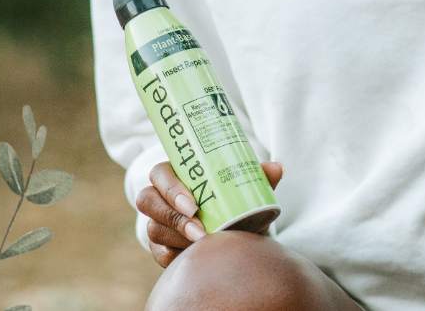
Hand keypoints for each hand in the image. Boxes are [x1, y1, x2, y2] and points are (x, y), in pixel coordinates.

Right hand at [135, 159, 283, 267]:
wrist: (235, 237)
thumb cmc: (234, 206)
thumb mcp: (244, 193)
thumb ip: (257, 179)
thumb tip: (277, 168)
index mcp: (175, 175)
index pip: (160, 174)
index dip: (170, 188)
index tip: (194, 204)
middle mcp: (160, 197)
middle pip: (147, 201)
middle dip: (172, 217)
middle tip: (200, 230)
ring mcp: (157, 223)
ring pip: (154, 229)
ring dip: (178, 238)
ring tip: (205, 245)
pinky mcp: (160, 249)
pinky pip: (160, 254)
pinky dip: (177, 256)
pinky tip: (195, 257)